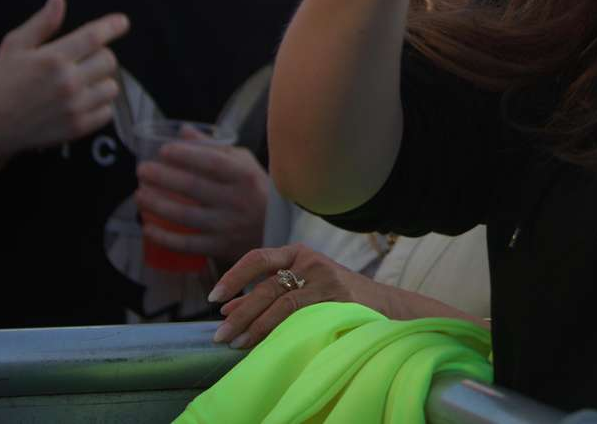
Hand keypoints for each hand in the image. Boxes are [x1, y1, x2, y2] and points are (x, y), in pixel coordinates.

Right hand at [0, 0, 128, 155]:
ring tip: (81, 82)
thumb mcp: (14, 46)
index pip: (94, 37)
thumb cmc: (3, 81)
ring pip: (112, 86)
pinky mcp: (78, 127)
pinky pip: (108, 111)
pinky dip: (99, 105)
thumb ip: (41, 23)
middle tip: (82, 60)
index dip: (112, 26)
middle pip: (109, 60)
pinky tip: (81, 101)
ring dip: (101, 81)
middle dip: (99, 56)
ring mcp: (75, 107)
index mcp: (53, 59)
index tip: (122, 22)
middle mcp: (68, 82)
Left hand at [135, 130, 270, 265]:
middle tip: (141, 170)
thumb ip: (214, 148)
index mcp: (245, 176)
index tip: (163, 150)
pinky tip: (147, 228)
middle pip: (193, 187)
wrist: (280, 229)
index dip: (185, 155)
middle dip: (162, 177)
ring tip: (139, 195)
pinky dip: (164, 237)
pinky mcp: (221, 247)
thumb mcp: (244, 164)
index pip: (212, 162)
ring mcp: (229, 226)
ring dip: (158, 205)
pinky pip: (187, 244)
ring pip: (186, 216)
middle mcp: (238, 200)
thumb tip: (183, 131)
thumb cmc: (257, 190)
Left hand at [207, 244, 387, 349]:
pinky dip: (273, 329)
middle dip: (238, 312)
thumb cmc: (335, 296)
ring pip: (278, 301)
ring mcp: (323, 278)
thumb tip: (226, 309)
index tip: (214, 298)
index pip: (258, 258)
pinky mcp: (335, 296)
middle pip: (265, 285)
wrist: (382, 304)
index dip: (234, 277)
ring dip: (252, 325)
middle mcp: (309, 260)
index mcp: (298, 253)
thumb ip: (266, 294)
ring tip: (235, 343)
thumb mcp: (300, 286)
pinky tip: (260, 343)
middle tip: (220, 334)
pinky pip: (296, 314)